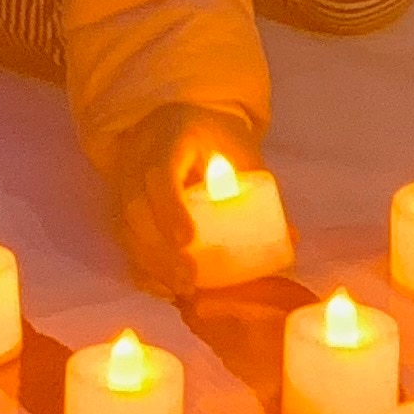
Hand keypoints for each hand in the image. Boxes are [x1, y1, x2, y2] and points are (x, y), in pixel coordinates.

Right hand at [103, 102, 267, 293]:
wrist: (174, 121)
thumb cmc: (212, 137)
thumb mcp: (237, 149)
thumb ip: (257, 188)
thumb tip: (291, 237)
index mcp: (169, 138)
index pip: (160, 173)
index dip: (170, 208)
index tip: (188, 240)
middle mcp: (137, 162)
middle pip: (137, 209)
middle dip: (160, 250)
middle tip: (189, 278)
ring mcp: (124, 187)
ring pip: (126, 231)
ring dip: (152, 266)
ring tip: (182, 291)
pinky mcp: (122, 210)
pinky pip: (124, 243)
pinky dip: (143, 270)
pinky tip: (166, 290)